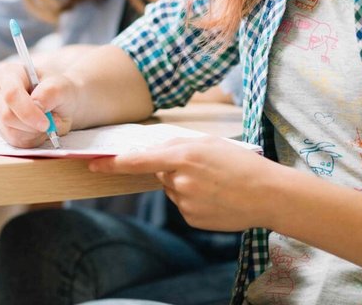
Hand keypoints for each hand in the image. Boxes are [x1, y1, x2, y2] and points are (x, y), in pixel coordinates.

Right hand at [0, 64, 76, 147]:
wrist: (61, 104)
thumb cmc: (59, 91)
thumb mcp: (62, 87)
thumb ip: (50, 92)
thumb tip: (37, 104)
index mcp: (11, 73)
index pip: (11, 94)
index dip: (27, 111)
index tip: (46, 123)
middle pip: (6, 115)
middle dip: (32, 125)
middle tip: (51, 123)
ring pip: (10, 131)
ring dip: (34, 133)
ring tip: (47, 123)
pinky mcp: (1, 127)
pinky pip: (14, 141)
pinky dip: (31, 139)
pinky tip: (40, 130)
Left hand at [89, 136, 279, 230]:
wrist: (267, 194)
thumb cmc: (240, 163)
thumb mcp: (208, 143)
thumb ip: (177, 145)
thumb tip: (153, 154)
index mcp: (182, 156)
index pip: (138, 160)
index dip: (113, 163)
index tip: (93, 164)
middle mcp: (179, 181)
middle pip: (160, 172)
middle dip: (173, 168)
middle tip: (203, 167)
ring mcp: (185, 203)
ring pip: (172, 189)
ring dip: (185, 184)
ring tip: (215, 183)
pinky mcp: (192, 219)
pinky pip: (183, 205)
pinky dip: (194, 200)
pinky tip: (215, 197)